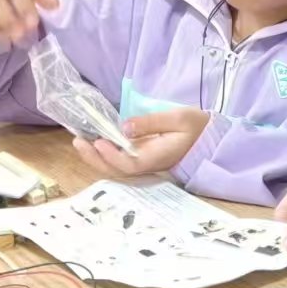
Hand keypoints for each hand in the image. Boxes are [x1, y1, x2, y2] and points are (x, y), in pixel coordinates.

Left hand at [71, 106, 211, 177]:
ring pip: (115, 167)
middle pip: (116, 170)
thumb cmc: (196, 127)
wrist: (208, 138)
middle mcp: (147, 164)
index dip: (112, 156)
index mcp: (158, 157)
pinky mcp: (141, 157)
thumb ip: (152, 123)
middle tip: (78, 141)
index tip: (99, 142)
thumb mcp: (178, 118)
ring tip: (80, 141)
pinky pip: (119, 159)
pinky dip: (104, 153)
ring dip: (96, 157)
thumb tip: (125, 127)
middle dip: (95, 158)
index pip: (130, 163)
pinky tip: (94, 141)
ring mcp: (143, 162)